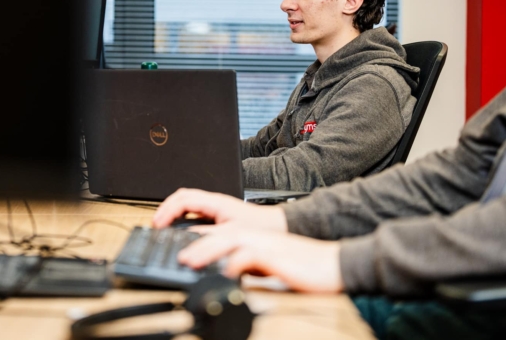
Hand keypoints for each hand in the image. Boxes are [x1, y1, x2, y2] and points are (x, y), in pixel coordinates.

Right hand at [152, 188, 286, 231]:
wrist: (278, 227)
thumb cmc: (261, 228)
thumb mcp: (231, 235)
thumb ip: (208, 237)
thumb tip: (187, 240)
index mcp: (215, 202)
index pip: (183, 199)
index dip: (167, 211)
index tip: (158, 225)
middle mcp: (214, 201)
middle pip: (181, 197)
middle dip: (165, 209)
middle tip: (155, 225)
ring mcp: (215, 206)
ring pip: (186, 202)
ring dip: (172, 211)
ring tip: (163, 225)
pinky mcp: (217, 214)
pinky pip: (193, 210)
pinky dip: (182, 216)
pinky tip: (179, 227)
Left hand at [179, 226, 343, 293]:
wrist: (331, 264)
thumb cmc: (299, 265)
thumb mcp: (264, 264)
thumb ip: (244, 263)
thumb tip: (223, 271)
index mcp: (248, 234)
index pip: (215, 232)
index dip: (192, 239)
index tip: (176, 252)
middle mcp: (253, 234)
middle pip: (215, 232)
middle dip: (192, 242)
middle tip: (174, 255)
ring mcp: (262, 242)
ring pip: (227, 239)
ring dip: (205, 249)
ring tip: (188, 261)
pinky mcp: (273, 253)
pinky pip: (248, 256)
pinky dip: (234, 264)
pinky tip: (224, 273)